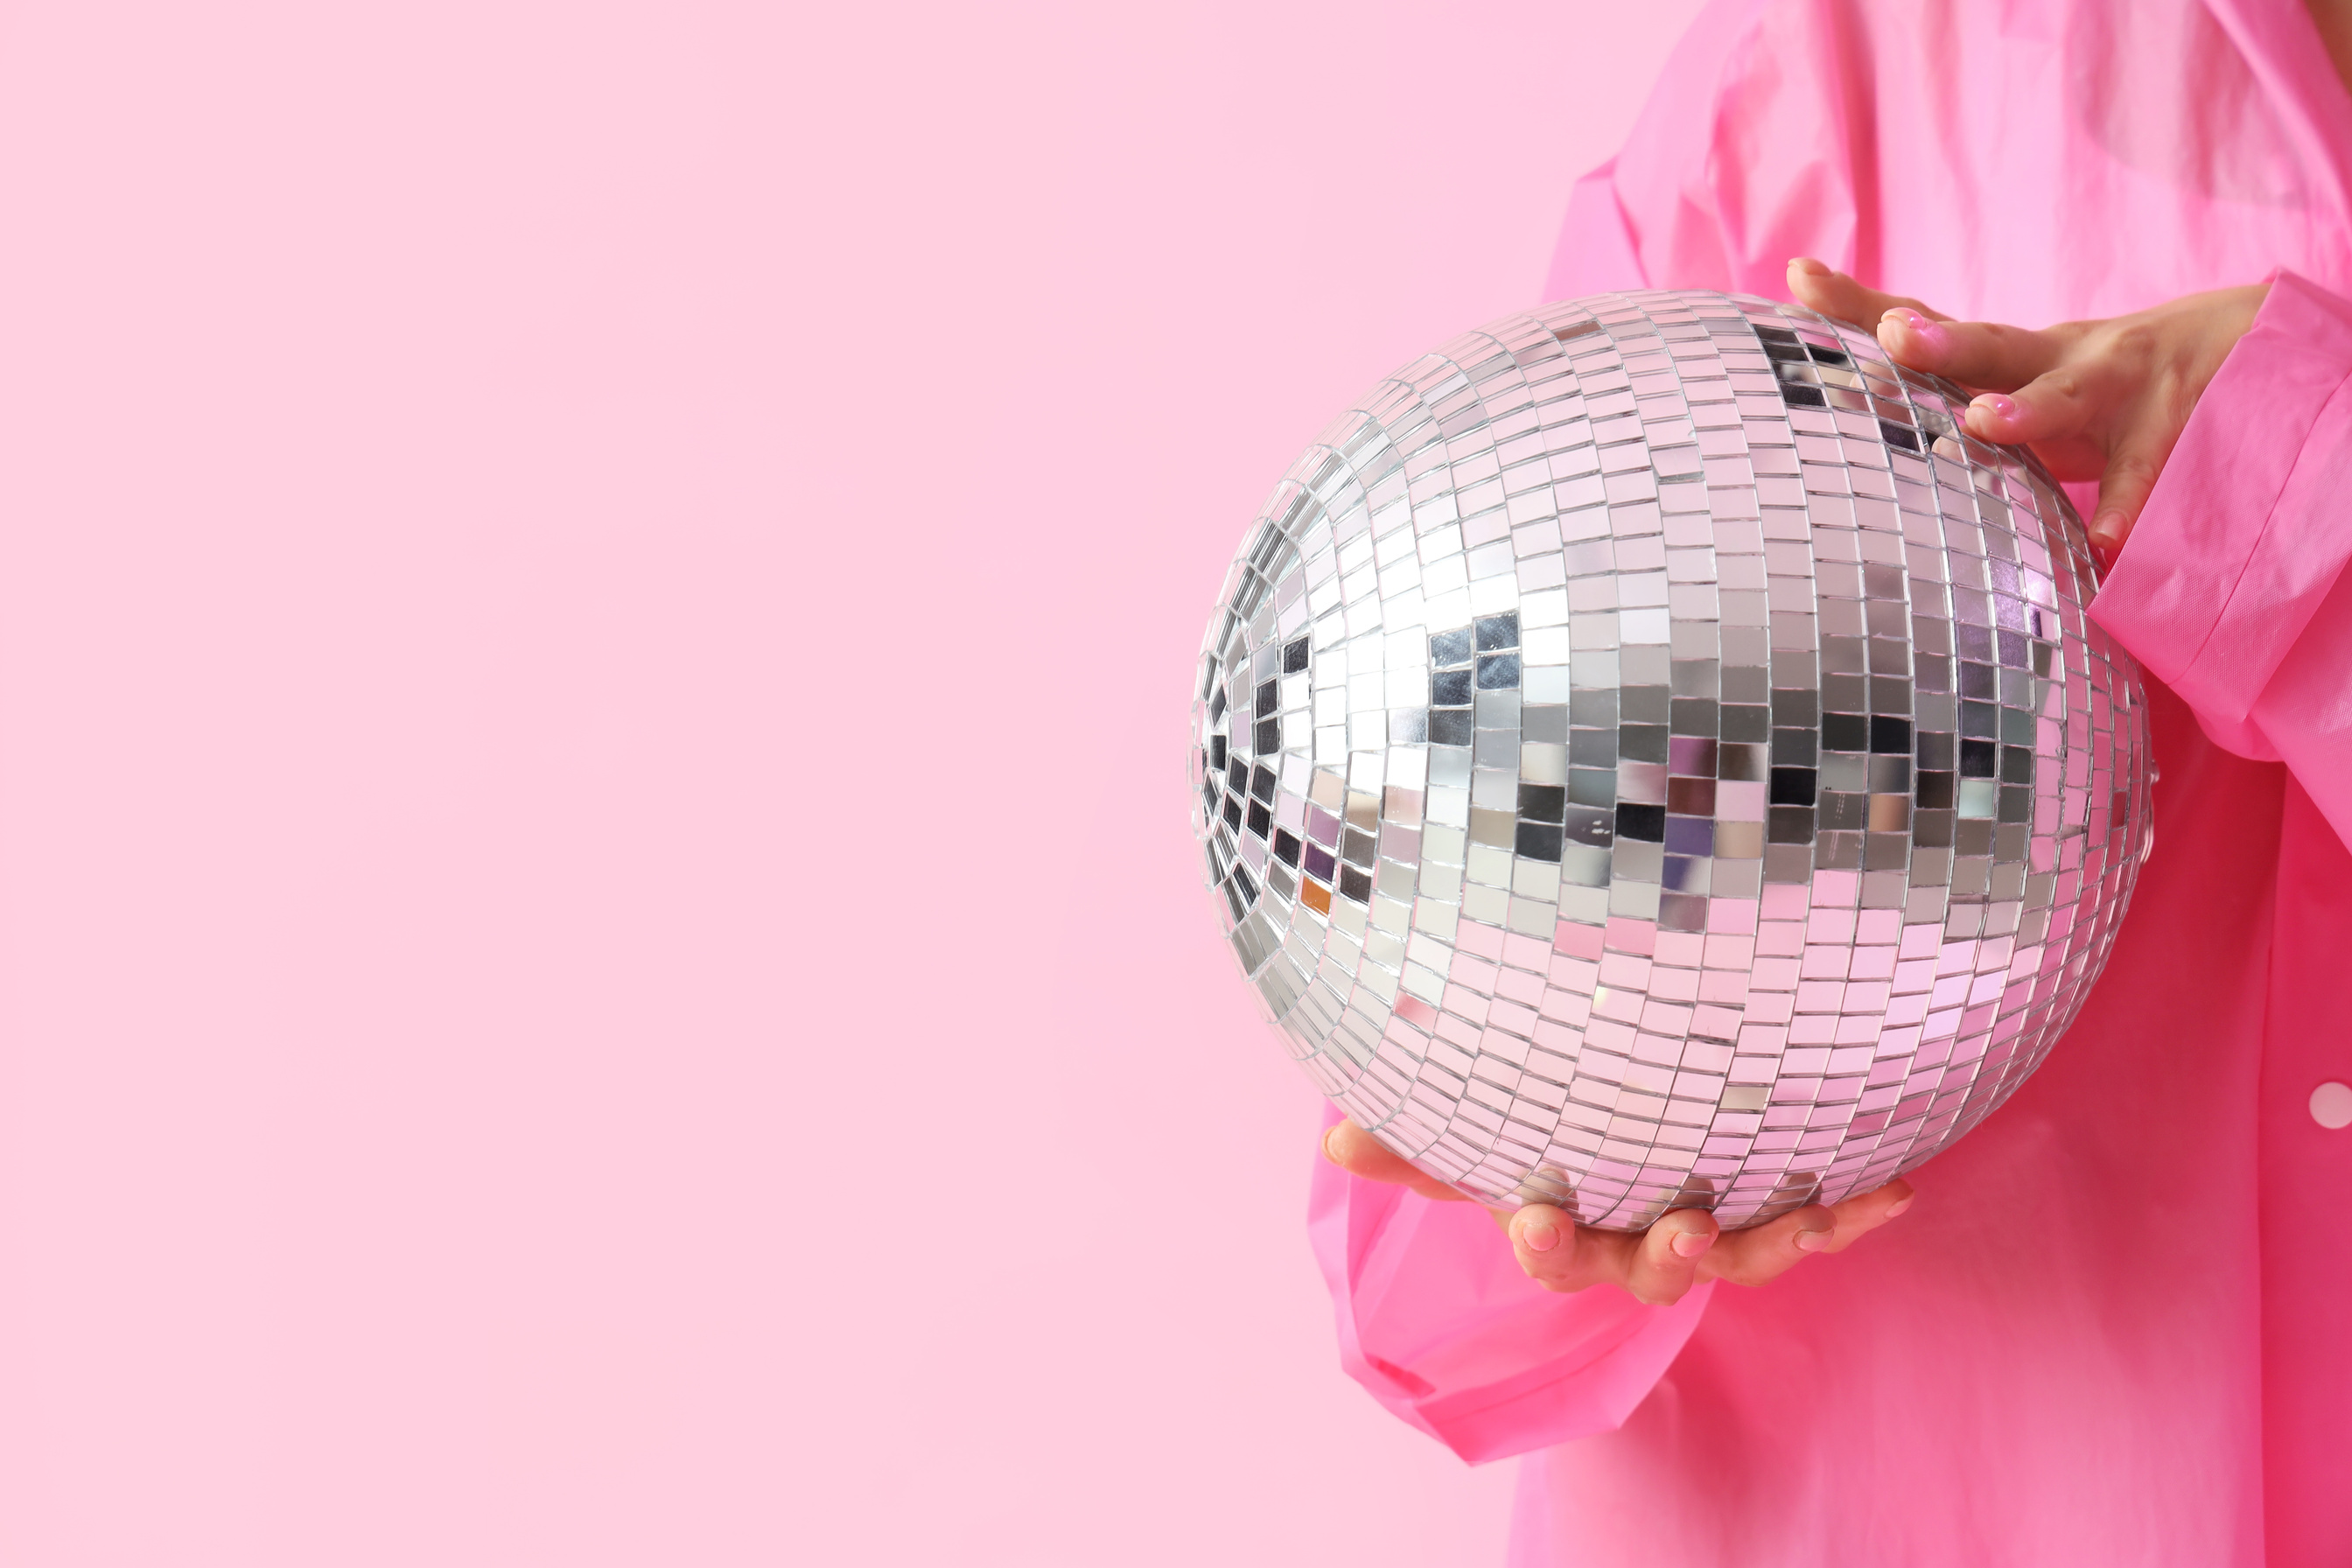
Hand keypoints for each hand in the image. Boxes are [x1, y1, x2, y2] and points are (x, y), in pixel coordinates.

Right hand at [1320, 1118, 1913, 1305]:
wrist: (1619, 1148)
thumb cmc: (1541, 1155)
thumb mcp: (1475, 1146)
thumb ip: (1414, 1148)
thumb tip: (1337, 1135)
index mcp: (1576, 1235)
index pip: (1555, 1254)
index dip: (1548, 1247)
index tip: (1533, 1219)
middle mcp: (1645, 1246)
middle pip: (1658, 1272)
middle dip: (1670, 1253)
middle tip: (1684, 1224)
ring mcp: (1713, 1234)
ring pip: (1746, 1257)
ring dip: (1777, 1240)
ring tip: (1806, 1216)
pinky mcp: (1770, 1213)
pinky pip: (1816, 1222)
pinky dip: (1856, 1211)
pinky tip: (1898, 1188)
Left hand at [1785, 257, 2267, 562]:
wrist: (2239, 348)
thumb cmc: (2095, 380)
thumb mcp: (2020, 380)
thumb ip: (1946, 394)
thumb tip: (1842, 408)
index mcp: (2010, 350)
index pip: (1926, 320)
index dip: (1861, 304)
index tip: (1800, 276)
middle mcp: (2056, 356)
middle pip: (1990, 343)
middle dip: (1940, 343)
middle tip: (1895, 337)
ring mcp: (2117, 387)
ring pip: (2068, 394)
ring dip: (2028, 409)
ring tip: (1985, 424)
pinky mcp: (2167, 432)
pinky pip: (2142, 474)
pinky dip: (2124, 507)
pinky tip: (2102, 542)